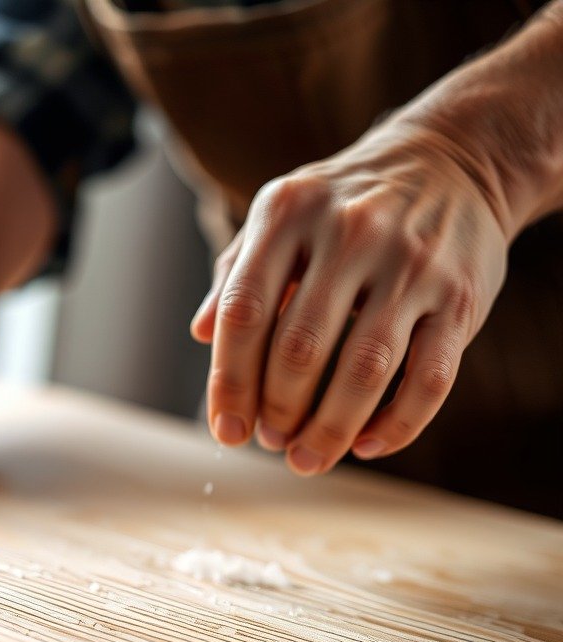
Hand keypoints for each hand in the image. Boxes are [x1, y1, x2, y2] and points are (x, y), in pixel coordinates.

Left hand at [190, 122, 509, 474]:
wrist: (454, 159)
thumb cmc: (344, 206)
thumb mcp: (281, 219)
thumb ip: (237, 274)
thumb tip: (202, 335)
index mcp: (289, 214)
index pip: (244, 313)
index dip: (229, 382)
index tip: (227, 431)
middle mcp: (350, 232)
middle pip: (299, 349)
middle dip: (278, 411)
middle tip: (271, 441)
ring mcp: (412, 264)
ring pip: (365, 371)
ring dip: (329, 430)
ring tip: (307, 458)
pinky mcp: (462, 296)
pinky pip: (430, 379)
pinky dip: (396, 425)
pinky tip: (366, 446)